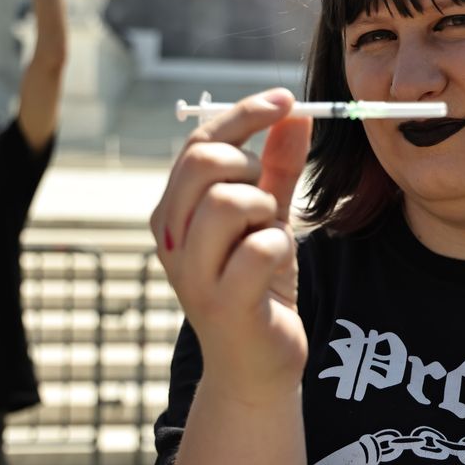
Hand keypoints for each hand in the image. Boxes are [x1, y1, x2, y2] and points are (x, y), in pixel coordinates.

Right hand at [150, 89, 313, 406]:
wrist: (257, 364)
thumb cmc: (258, 283)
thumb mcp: (268, 216)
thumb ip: (278, 165)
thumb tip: (294, 111)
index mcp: (174, 210)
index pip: (199, 142)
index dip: (245, 114)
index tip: (286, 99)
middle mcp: (170, 238)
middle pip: (204, 163)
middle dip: (250, 167)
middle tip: (267, 200)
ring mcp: (191, 273)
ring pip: (229, 201)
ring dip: (266, 210)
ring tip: (267, 236)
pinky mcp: (223, 304)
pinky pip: (261, 248)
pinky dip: (281, 247)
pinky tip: (276, 267)